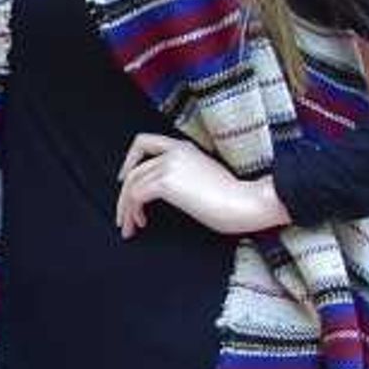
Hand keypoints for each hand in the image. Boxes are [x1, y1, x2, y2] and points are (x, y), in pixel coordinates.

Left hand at [116, 132, 288, 238]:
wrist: (246, 202)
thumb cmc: (233, 197)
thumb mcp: (204, 177)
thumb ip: (183, 175)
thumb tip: (167, 192)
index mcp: (184, 148)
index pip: (145, 141)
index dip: (129, 160)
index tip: (124, 179)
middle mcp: (174, 152)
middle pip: (134, 170)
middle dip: (124, 196)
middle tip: (123, 217)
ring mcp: (169, 165)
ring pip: (132, 185)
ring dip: (126, 209)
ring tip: (130, 227)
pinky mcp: (166, 182)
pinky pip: (136, 196)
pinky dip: (133, 211)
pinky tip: (141, 223)